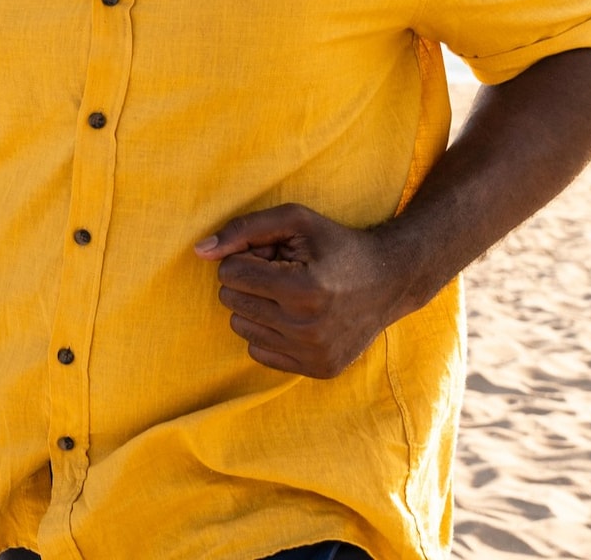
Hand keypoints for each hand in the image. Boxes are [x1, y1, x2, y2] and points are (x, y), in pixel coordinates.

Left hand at [195, 203, 418, 378]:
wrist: (390, 281)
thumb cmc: (337, 245)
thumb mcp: (295, 221)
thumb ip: (243, 229)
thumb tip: (200, 251)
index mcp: (303, 290)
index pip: (230, 273)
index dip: (246, 257)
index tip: (272, 255)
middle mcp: (308, 328)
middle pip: (231, 301)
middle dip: (248, 282)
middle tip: (281, 273)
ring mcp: (313, 354)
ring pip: (240, 327)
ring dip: (256, 306)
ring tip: (289, 294)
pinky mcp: (317, 369)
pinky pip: (257, 351)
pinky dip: (268, 331)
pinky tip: (295, 317)